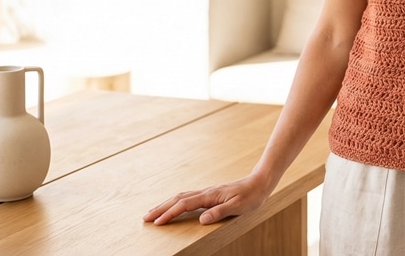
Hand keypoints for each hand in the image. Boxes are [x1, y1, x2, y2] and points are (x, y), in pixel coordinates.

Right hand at [143, 175, 271, 225]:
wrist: (259, 183)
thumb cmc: (250, 196)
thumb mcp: (238, 207)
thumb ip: (219, 212)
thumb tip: (201, 220)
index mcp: (209, 196)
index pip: (184, 205)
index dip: (170, 214)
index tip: (157, 223)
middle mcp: (205, 192)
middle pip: (177, 199)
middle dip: (160, 208)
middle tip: (145, 218)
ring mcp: (206, 192)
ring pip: (181, 197)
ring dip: (165, 204)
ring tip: (153, 212)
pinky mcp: (209, 194)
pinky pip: (187, 197)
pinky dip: (176, 202)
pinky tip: (173, 205)